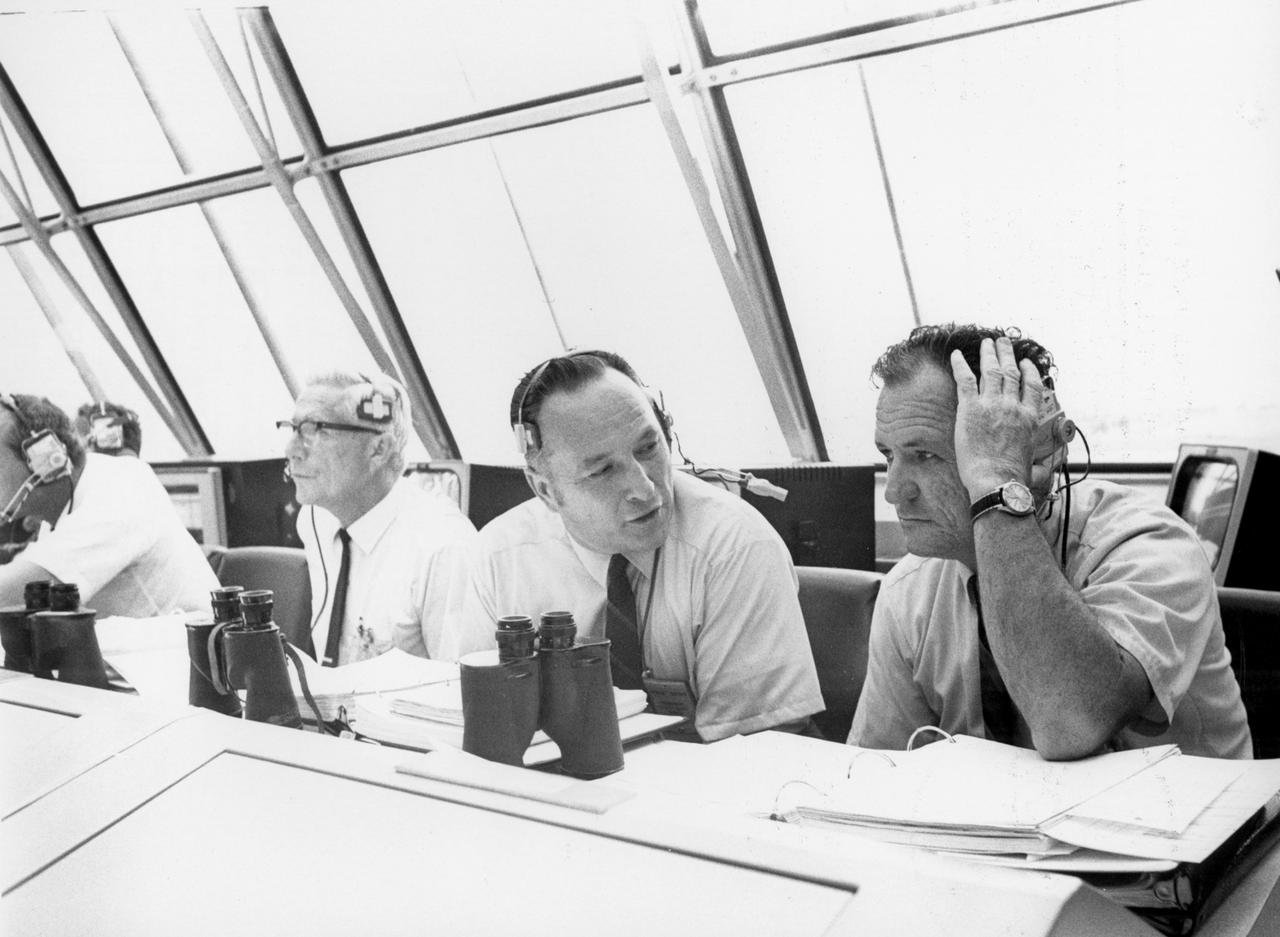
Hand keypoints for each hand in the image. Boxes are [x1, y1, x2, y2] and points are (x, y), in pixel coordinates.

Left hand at [949, 336, 1041, 498]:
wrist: (996, 480)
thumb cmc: (1014, 479)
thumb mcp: (1036, 465)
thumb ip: (1042, 462)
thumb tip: (1047, 469)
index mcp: (1029, 418)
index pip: (1033, 386)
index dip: (1029, 371)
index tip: (1025, 362)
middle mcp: (1012, 406)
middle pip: (1010, 372)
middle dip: (1006, 354)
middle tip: (1003, 341)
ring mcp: (991, 405)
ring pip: (991, 371)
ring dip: (988, 353)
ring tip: (986, 342)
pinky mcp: (970, 408)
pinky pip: (964, 379)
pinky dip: (960, 364)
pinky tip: (956, 354)